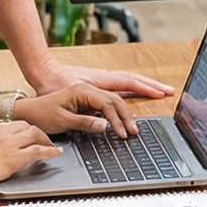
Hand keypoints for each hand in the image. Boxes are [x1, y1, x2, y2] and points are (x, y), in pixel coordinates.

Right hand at [0, 119, 59, 193]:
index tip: (25, 135)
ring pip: (34, 133)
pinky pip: (37, 150)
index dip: (20, 130)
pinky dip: (49, 151)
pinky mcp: (13, 157)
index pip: (9, 124)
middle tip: (42, 138)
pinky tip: (55, 153)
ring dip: (45, 139)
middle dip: (35, 131)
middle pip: (24, 125)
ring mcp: (6, 143)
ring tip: (51, 145)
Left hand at [13, 81, 137, 138]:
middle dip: (126, 115)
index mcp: (82, 91)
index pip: (107, 104)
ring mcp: (87, 93)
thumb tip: (106, 127)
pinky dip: (116, 112)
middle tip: (134, 131)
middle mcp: (87, 89)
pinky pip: (106, 103)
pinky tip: (121, 120)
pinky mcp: (85, 100)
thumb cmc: (41, 114)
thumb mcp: (62, 121)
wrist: (27, 111)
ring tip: (132, 127)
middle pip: (115, 99)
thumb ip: (85, 123)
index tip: (122, 134)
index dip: (117, 119)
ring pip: (113, 100)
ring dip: (124, 112)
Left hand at [24, 59, 173, 137]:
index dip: (131, 107)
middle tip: (167, 93)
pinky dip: (134, 86)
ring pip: (127, 81)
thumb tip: (107, 127)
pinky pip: (121, 84)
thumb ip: (85, 123)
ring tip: (161, 90)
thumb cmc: (47, 101)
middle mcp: (97, 82)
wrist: (39, 78)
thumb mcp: (62, 118)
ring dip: (144, 85)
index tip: (140, 118)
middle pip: (129, 82)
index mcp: (89, 88)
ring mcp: (98, 81)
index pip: (116, 99)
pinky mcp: (97, 84)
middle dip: (149, 88)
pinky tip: (140, 89)